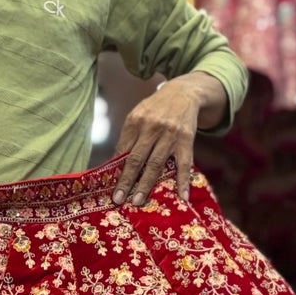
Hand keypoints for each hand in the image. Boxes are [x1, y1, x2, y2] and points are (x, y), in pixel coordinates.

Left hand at [111, 71, 224, 207]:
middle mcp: (151, 127)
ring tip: (138, 201)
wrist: (183, 93)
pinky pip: (184, 164)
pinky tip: (182, 197)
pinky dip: (183, 181)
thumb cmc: (155, 109)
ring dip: (146, 184)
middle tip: (119, 199)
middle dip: (127, 181)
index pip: (122, 150)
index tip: (109, 187)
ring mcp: (170, 134)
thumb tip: (115, 164)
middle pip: (136, 159)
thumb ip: (128, 137)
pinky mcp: (186, 139)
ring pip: (156, 163)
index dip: (115, 170)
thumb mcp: (138, 116)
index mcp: (135, 121)